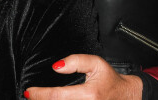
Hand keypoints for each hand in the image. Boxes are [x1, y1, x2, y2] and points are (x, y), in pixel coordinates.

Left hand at [24, 54, 142, 99]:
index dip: (39, 95)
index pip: (57, 96)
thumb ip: (75, 61)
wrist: (129, 97)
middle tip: (30, 96)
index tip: (28, 92)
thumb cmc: (111, 80)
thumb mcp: (95, 63)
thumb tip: (56, 67)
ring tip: (38, 99)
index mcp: (88, 95)